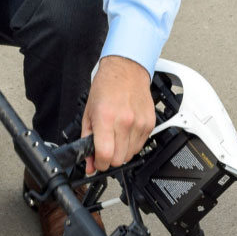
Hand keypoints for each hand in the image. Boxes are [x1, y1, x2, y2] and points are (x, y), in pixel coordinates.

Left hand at [81, 55, 155, 171]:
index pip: (105, 156)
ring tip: (116, 137)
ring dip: (122, 151)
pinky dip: (132, 144)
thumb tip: (89, 163)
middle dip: (109, 158)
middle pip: (118, 159)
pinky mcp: (150, 124)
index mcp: (106, 118)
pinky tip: (126, 132)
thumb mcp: (88, 113)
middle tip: (105, 148)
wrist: (126, 70)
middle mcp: (125, 122)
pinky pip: (141, 146)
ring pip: (130, 155)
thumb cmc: (106, 87)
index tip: (97, 163)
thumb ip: (86, 140)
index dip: (99, 164)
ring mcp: (139, 124)